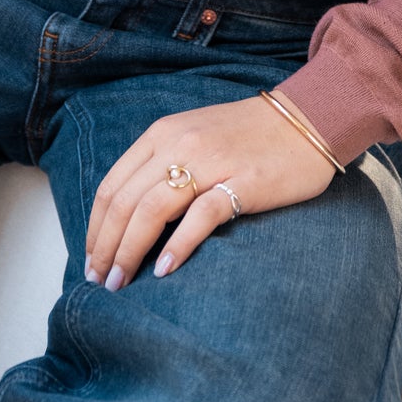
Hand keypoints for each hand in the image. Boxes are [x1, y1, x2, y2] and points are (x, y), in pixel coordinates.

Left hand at [84, 92, 335, 289]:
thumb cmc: (250, 135)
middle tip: (100, 281)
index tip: (92, 259)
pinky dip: (177, 246)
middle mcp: (179, 144)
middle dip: (105, 247)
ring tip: (121, 282)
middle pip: (126, 202)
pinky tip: (164, 270)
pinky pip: (199, 217)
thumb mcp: (194, 136)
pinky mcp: (242, 182)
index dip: (95, 227)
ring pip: (151, 210)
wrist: (308, 119)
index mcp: (163, 133)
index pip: (113, 185)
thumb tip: (130, 216)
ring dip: (129, 251)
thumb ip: (163, 165)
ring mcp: (210, 162)